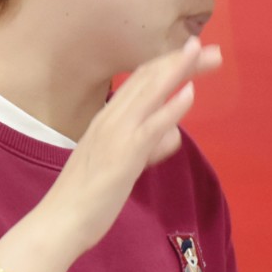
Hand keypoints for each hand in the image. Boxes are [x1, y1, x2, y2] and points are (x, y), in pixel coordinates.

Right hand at [37, 39, 223, 256]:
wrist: (60, 221)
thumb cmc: (88, 197)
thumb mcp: (123, 164)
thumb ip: (148, 146)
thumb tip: (173, 135)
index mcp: (107, 119)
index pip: (140, 81)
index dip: (168, 64)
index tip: (193, 53)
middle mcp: (110, 118)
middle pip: (149, 78)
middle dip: (181, 61)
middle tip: (212, 50)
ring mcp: (116, 133)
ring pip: (151, 92)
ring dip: (181, 70)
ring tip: (206, 54)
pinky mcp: (124, 154)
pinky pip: (152, 125)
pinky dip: (172, 106)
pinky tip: (190, 92)